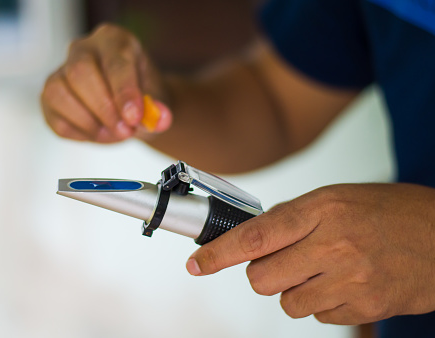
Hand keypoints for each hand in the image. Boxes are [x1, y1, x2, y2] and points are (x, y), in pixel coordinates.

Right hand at [41, 23, 172, 142]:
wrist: (131, 109)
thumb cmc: (143, 99)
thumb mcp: (158, 104)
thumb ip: (160, 111)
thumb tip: (160, 119)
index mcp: (114, 40)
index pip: (115, 62)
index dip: (124, 92)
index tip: (134, 117)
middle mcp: (83, 49)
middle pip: (81, 72)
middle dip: (104, 109)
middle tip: (126, 131)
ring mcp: (61, 71)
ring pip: (59, 92)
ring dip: (89, 122)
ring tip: (115, 134)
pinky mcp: (49, 97)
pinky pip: (55, 118)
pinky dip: (79, 133)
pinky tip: (99, 134)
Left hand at [186, 183, 434, 324]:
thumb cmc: (388, 212)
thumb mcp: (336, 198)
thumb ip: (290, 217)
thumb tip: (249, 236)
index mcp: (322, 209)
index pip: (256, 236)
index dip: (219, 254)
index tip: (197, 264)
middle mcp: (334, 244)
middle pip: (262, 279)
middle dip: (265, 274)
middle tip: (286, 261)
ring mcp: (351, 279)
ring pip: (287, 303)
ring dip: (295, 290)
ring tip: (322, 271)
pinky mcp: (365, 307)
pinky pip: (317, 317)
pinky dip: (322, 304)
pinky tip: (343, 284)